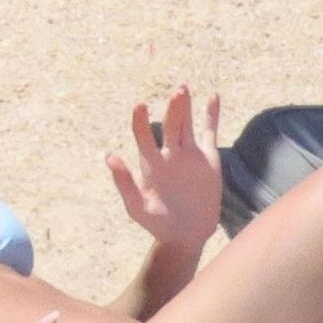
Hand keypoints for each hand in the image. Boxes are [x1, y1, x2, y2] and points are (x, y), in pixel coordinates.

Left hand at [105, 86, 221, 249]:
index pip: (143, 135)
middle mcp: (169, 154)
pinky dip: (211, 115)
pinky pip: (210, 133)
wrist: (185, 235)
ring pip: (187, 124)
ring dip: (186, 107)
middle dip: (173, 109)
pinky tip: (213, 96)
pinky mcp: (208, 159)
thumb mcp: (137, 206)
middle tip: (177, 93)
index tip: (140, 106)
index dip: (141, 121)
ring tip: (183, 88)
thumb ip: (125, 183)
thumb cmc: (157, 223)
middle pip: (170, 125)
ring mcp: (188, 154)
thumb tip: (109, 157)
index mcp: (150, 162)